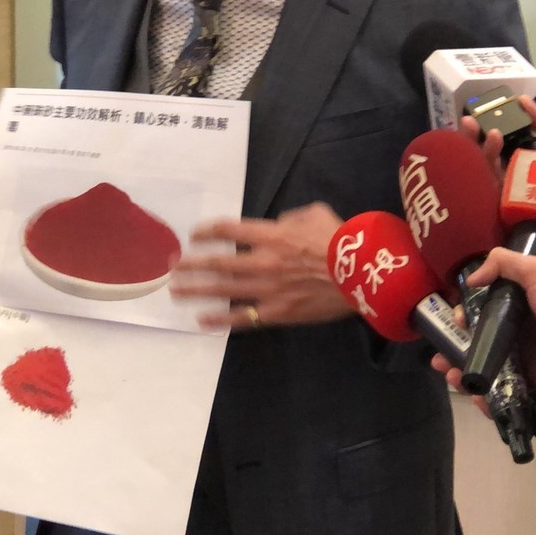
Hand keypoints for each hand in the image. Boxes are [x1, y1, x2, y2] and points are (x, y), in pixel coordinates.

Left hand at [170, 202, 353, 330]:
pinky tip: (202, 320)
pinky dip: (221, 319)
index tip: (195, 235)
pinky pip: (243, 317)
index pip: (228, 229)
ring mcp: (268, 289)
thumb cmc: (341, 242)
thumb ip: (292, 217)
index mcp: (272, 235)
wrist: (363, 276)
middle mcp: (263, 261)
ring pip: (223, 290)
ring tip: (175, 291)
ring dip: (196, 290)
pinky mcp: (277, 312)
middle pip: (217, 262)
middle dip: (192, 264)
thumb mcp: (316, 214)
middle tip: (173, 266)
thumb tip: (280, 223)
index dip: (208, 231)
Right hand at [430, 247, 535, 404]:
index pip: (480, 318)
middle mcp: (517, 341)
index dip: (462, 321)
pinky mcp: (531, 391)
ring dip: (462, 377)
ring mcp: (522, 368)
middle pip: (475, 348)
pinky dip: (485, 401)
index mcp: (517, 315)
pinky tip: (475, 397)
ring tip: (452, 378)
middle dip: (452, 354)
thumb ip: (504, 263)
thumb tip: (471, 278)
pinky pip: (502, 399)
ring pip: (483, 374)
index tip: (455, 323)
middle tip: (440, 360)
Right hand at [458, 96, 535, 234]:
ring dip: (485, 156)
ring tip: (490, 135)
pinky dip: (495, 181)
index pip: (499, 147)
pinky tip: (492, 164)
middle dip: (475, 141)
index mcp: (526, 164)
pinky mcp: (519, 214)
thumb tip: (523, 101)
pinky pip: (501, 199)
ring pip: (490, 178)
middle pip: (487, 161)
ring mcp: (515, 199)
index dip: (484, 131)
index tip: (477, 115)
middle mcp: (516, 181)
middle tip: (470, 122)